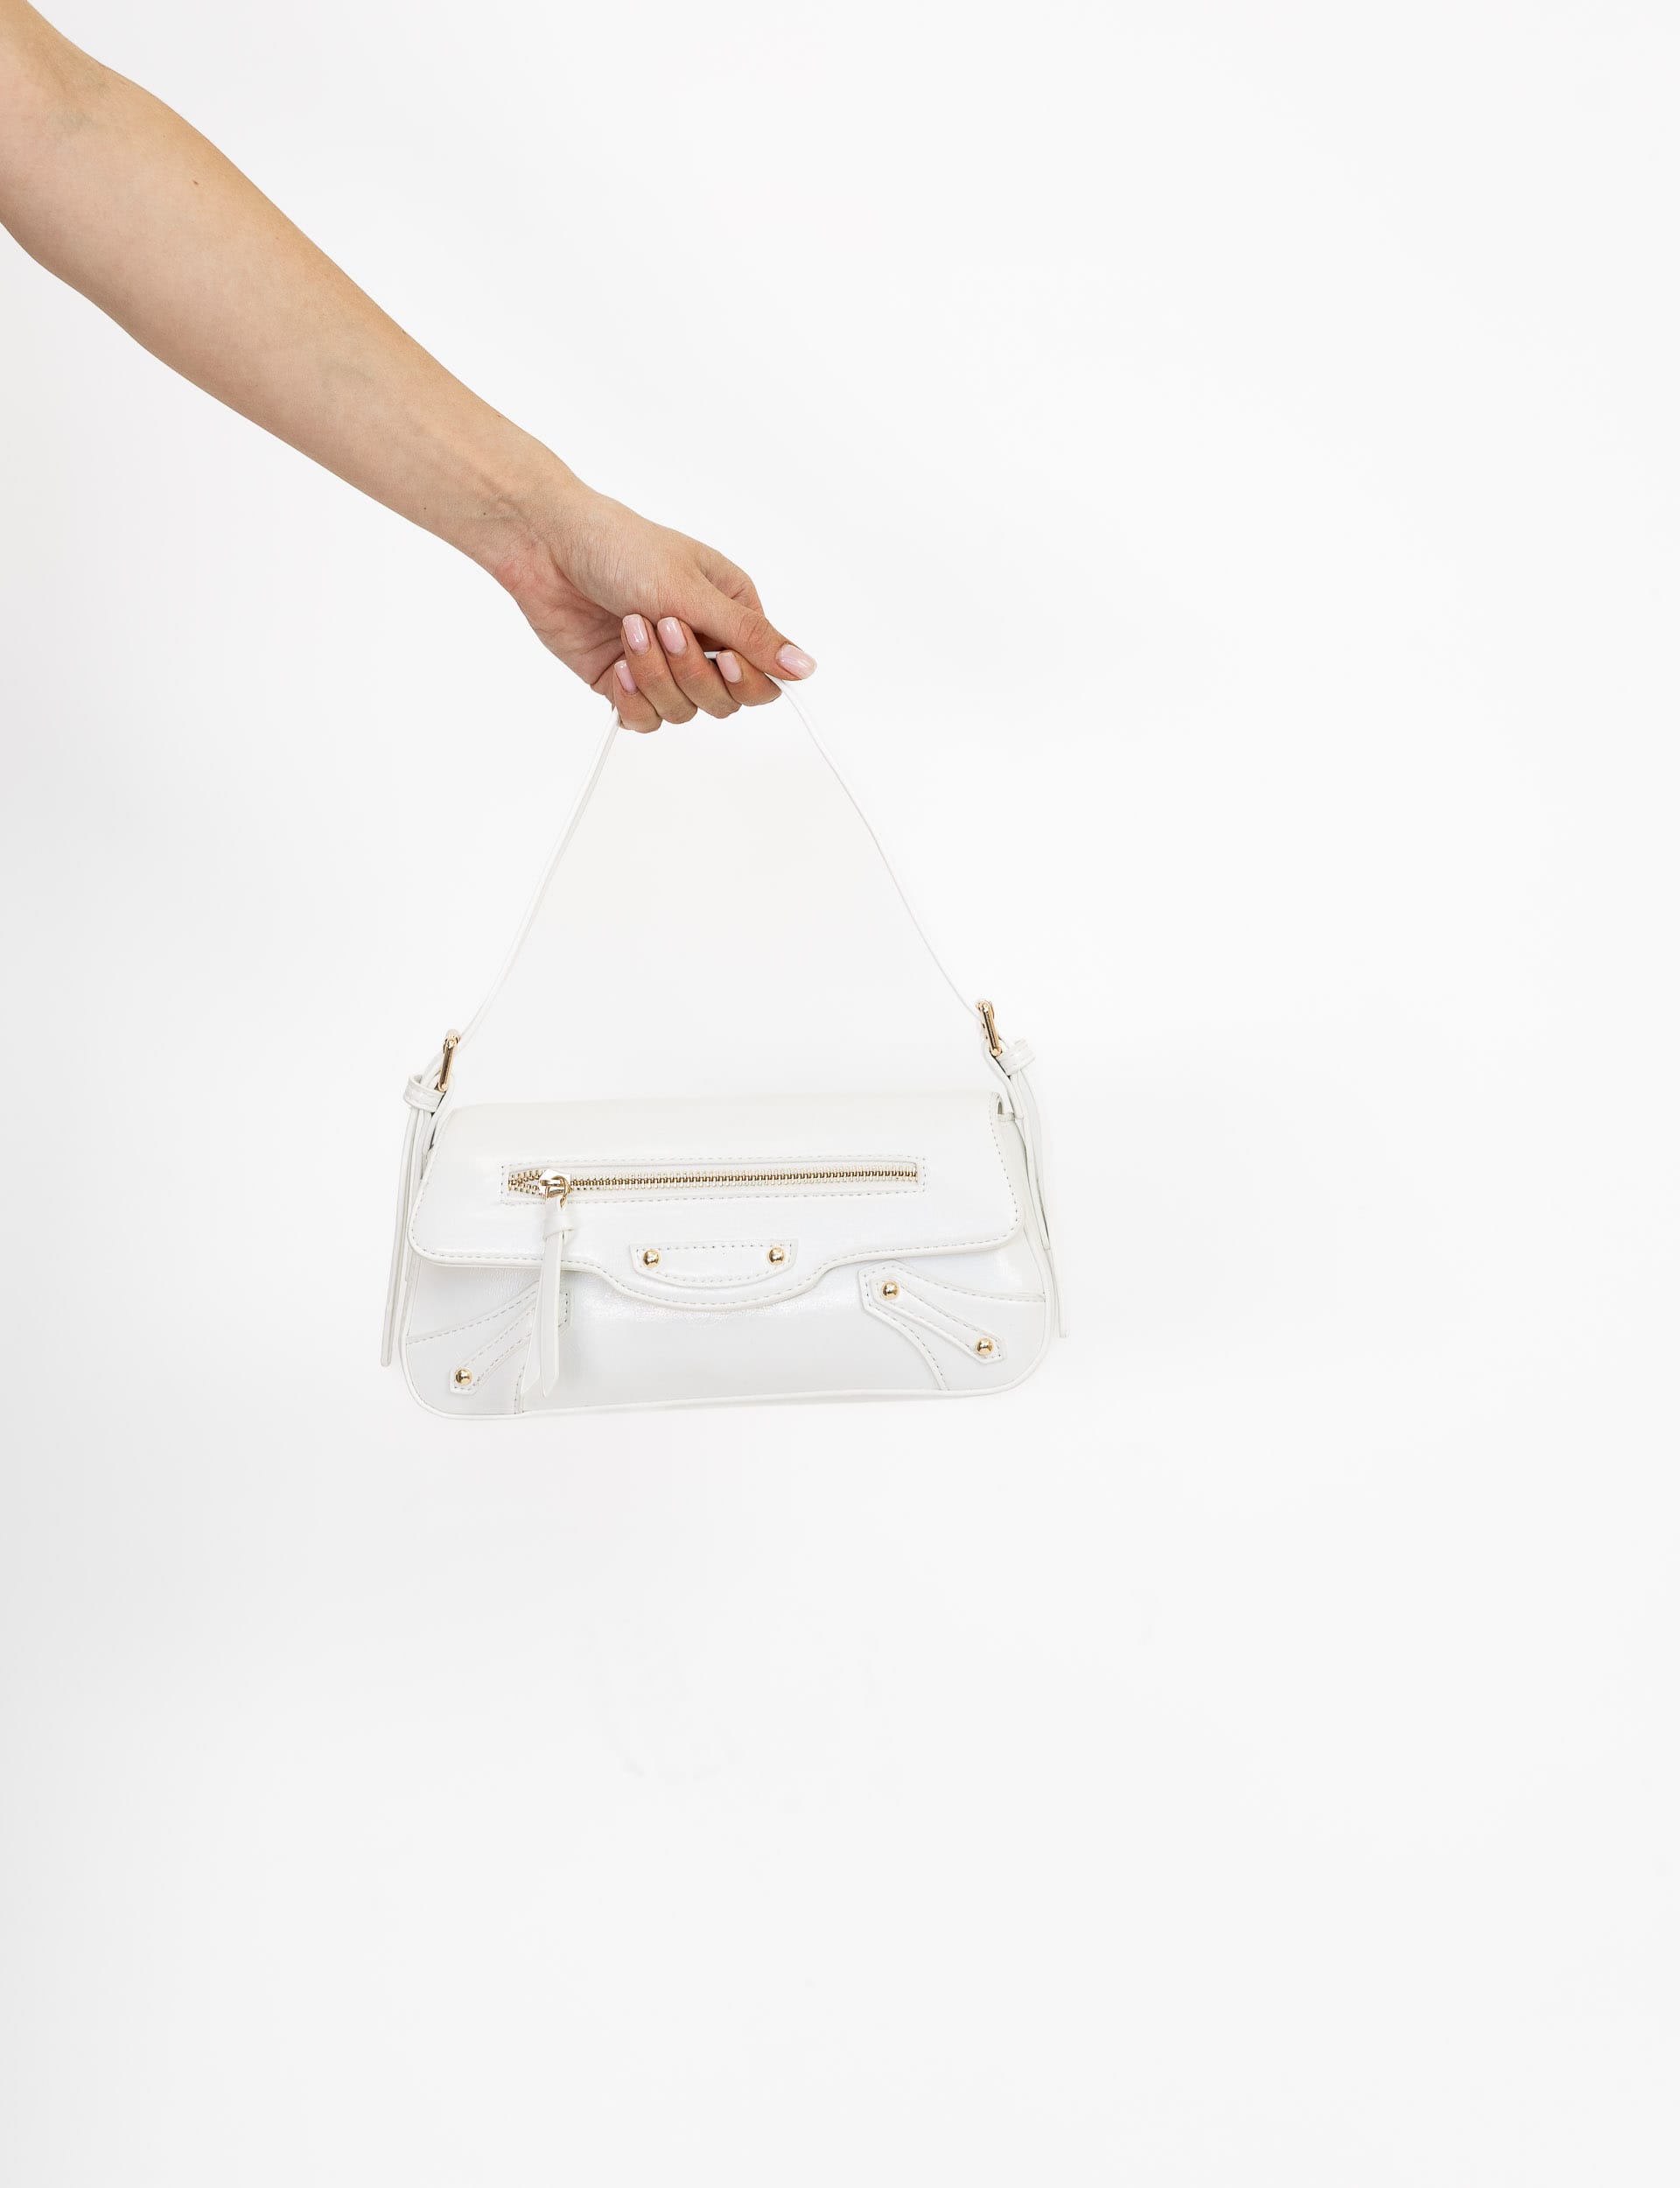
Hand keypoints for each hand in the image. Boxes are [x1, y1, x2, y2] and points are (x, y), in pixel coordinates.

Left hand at [490, 477, 815, 731]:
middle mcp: (701, 642)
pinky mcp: (625, 684)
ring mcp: (663, 666)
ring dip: (655, 677)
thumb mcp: (693, 591)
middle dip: (689, 671)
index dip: (745, 679)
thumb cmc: (620, 548)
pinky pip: (646, 719)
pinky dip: (632, 698)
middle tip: (662, 627)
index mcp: (730, 612)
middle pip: (723, 700)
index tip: (720, 656)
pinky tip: (616, 662)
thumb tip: (805, 667)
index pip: (762, 677)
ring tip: (629, 630)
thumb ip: (750, 636)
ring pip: (684, 711)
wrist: (547, 547)